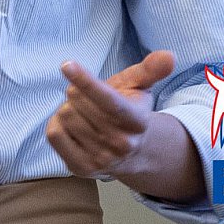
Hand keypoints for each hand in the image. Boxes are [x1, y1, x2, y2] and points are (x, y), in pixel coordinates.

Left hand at [46, 50, 174, 178]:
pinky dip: (56, 123)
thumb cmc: (128, 109)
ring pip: (65, 115)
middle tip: (87, 97)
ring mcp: (102, 158)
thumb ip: (151, 70)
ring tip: (82, 113)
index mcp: (137, 121)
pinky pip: (54, 134)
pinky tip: (70, 125)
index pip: (108, 101)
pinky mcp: (82, 168)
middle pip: (78, 101)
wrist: (129, 151)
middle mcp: (122, 144)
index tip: (66, 64)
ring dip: (68, 107)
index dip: (86, 81)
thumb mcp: (139, 87)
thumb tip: (169, 56)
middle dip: (77, 91)